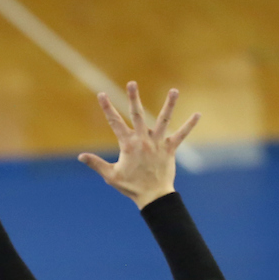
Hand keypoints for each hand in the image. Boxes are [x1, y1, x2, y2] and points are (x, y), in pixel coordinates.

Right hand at [78, 82, 200, 208]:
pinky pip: (181, 135)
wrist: (152, 196)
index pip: (114, 122)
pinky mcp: (170, 149)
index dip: (107, 108)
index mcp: (128, 144)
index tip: (101, 94)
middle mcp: (143, 140)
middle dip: (133, 98)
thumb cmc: (131, 187)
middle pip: (137, 114)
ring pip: (164, 120)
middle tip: (131, 83)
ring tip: (174, 90)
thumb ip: (96, 163)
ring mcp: (158, 143)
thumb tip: (80, 156)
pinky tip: (198, 114)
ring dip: (169, 104)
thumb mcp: (111, 176)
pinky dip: (189, 125)